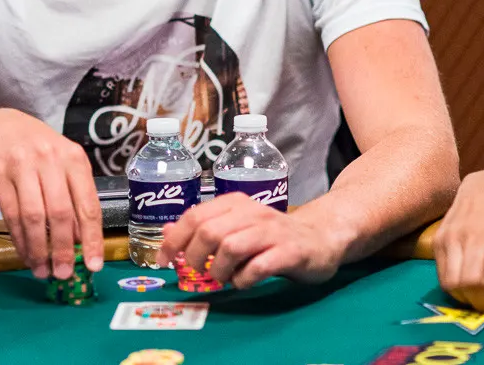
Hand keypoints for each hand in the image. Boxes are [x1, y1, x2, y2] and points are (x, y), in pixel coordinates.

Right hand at [0, 108, 102, 279]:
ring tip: (42, 270)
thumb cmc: (37, 150)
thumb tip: (83, 239)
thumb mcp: (62, 164)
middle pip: (61, 213)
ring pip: (33, 217)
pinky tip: (25, 253)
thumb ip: (75, 195)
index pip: (88, 204)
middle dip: (64, 250)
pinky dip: (19, 239)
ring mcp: (22, 164)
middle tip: (64, 273)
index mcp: (74, 158)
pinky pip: (11, 214)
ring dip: (39, 249)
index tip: (94, 265)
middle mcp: (50, 159)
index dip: (93, 239)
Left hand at [155, 192, 347, 288]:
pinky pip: (258, 267)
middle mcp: (252, 212)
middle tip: (196, 272)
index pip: (194, 216)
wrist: (320, 237)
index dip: (174, 240)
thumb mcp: (235, 225)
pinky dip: (243, 279)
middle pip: (210, 232)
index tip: (163, 261)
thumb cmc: (270, 235)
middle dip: (194, 257)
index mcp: (235, 202)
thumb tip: (166, 233)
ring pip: (231, 247)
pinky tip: (243, 281)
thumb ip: (203, 227)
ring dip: (218, 270)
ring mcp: (272, 231)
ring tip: (221, 278)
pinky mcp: (289, 252)